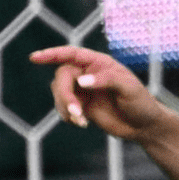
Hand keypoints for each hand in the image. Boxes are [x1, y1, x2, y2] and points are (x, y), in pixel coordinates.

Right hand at [28, 45, 167, 139]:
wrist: (143, 126)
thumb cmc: (140, 102)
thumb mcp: (128, 88)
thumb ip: (105, 80)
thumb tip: (81, 81)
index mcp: (99, 63)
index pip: (71, 54)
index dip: (52, 54)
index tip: (34, 58)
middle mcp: (88, 74)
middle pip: (62, 77)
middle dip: (64, 95)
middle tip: (75, 112)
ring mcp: (83, 91)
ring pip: (60, 93)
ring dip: (65, 107)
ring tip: (81, 121)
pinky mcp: (82, 107)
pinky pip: (64, 108)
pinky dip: (68, 116)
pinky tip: (82, 124)